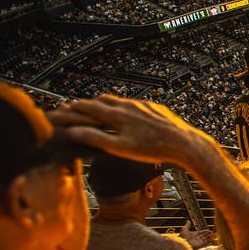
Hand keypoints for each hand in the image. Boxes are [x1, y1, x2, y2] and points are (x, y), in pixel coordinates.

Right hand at [49, 95, 206, 165]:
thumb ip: (96, 139)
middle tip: (76, 108)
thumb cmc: (153, 149)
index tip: (63, 109)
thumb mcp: (120, 148)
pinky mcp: (155, 108)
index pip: (89, 107)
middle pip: (102, 100)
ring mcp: (143, 105)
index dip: (74, 108)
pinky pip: (135, 105)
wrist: (185, 144)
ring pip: (119, 101)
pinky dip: (124, 108)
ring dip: (106, 105)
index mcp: (117, 115)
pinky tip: (127, 115)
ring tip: (99, 111)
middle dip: (88, 104)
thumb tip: (72, 132)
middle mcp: (129, 105)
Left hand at [179, 220, 215, 248]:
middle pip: (204, 236)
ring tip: (213, 235)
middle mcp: (197, 238)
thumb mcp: (184, 229)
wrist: (183, 243)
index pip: (201, 232)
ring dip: (209, 237)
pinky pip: (206, 242)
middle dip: (208, 234)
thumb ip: (187, 225)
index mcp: (194, 234)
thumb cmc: (183, 236)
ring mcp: (198, 241)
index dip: (205, 231)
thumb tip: (188, 220)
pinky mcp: (200, 244)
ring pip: (205, 239)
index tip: (209, 230)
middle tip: (212, 232)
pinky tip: (212, 239)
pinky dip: (209, 241)